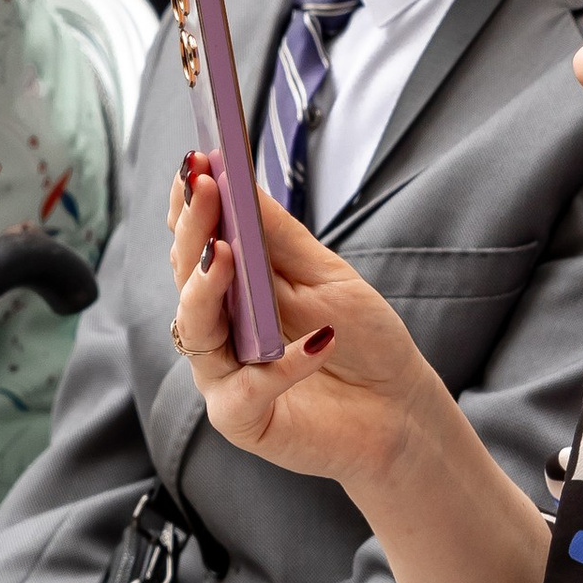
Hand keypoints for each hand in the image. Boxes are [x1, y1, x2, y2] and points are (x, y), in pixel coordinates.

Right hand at [170, 165, 450, 501]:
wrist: (398, 408)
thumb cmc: (362, 339)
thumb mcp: (328, 276)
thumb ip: (281, 238)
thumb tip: (241, 181)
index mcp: (232, 290)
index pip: (196, 242)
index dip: (189, 205)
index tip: (195, 163)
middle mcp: (217, 330)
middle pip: (185, 278)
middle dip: (193, 231)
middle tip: (205, 189)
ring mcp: (223, 375)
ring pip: (195, 331)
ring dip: (207, 289)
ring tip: (226, 254)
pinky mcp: (242, 418)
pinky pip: (247, 389)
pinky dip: (281, 366)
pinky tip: (317, 343)